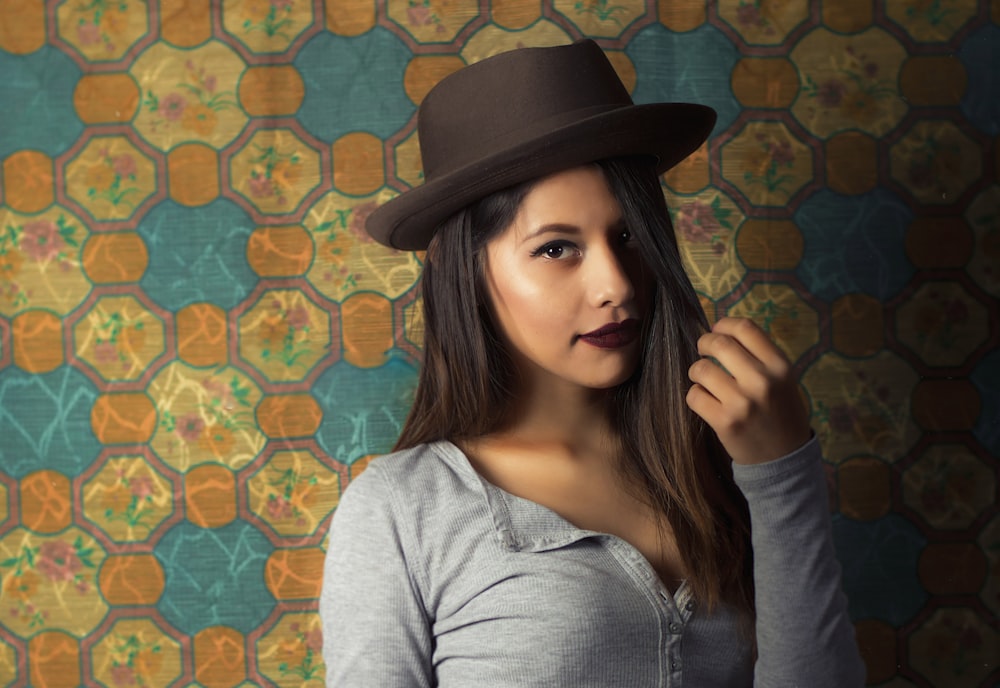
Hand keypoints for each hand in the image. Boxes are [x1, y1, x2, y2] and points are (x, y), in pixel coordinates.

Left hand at [685, 317, 810, 464]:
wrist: (784, 458)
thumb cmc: (779, 412)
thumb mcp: (783, 379)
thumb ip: (759, 356)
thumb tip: (720, 331)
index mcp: (780, 366)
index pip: (745, 328)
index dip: (724, 325)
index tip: (716, 330)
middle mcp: (762, 381)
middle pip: (719, 343)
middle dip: (704, 343)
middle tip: (702, 350)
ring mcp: (742, 402)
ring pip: (701, 369)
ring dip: (697, 371)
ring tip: (705, 379)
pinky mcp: (724, 422)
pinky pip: (694, 395)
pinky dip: (696, 396)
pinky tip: (706, 401)